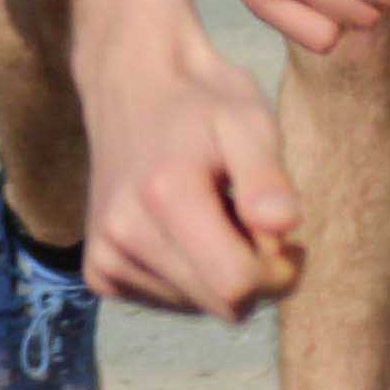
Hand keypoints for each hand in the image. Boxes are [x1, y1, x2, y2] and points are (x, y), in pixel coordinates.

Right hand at [80, 19, 305, 316]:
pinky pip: (168, 301)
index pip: (236, 285)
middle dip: (254, 274)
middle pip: (221, 305)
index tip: (290, 241)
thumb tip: (285, 226)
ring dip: (219, 271)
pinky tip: (185, 227)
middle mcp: (124, 233)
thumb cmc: (203, 99)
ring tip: (213, 211)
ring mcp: (105, 255)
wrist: (131, 82)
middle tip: (253, 219)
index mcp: (165, 194)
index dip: (278, 273)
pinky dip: (190, 275)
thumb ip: (266, 175)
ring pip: (197, 306)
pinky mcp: (98, 270)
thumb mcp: (248, 119)